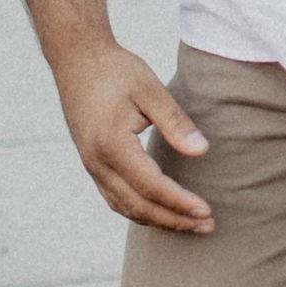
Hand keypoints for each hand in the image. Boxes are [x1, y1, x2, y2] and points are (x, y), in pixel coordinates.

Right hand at [56, 39, 214, 231]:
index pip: (151, 186)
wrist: (77, 60)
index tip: (208, 211)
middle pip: (139, 206)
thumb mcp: (150, 89)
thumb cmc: (115, 70)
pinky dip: (140, 211)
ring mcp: (92, 166)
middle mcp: (97, 162)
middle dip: (175, 220)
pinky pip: (116, 199)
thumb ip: (175, 122)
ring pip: (125, 208)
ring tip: (191, 225)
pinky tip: (162, 211)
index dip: (180, 203)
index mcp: (112, 145)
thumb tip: (201, 152)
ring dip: (159, 220)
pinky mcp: (92, 164)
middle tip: (208, 226)